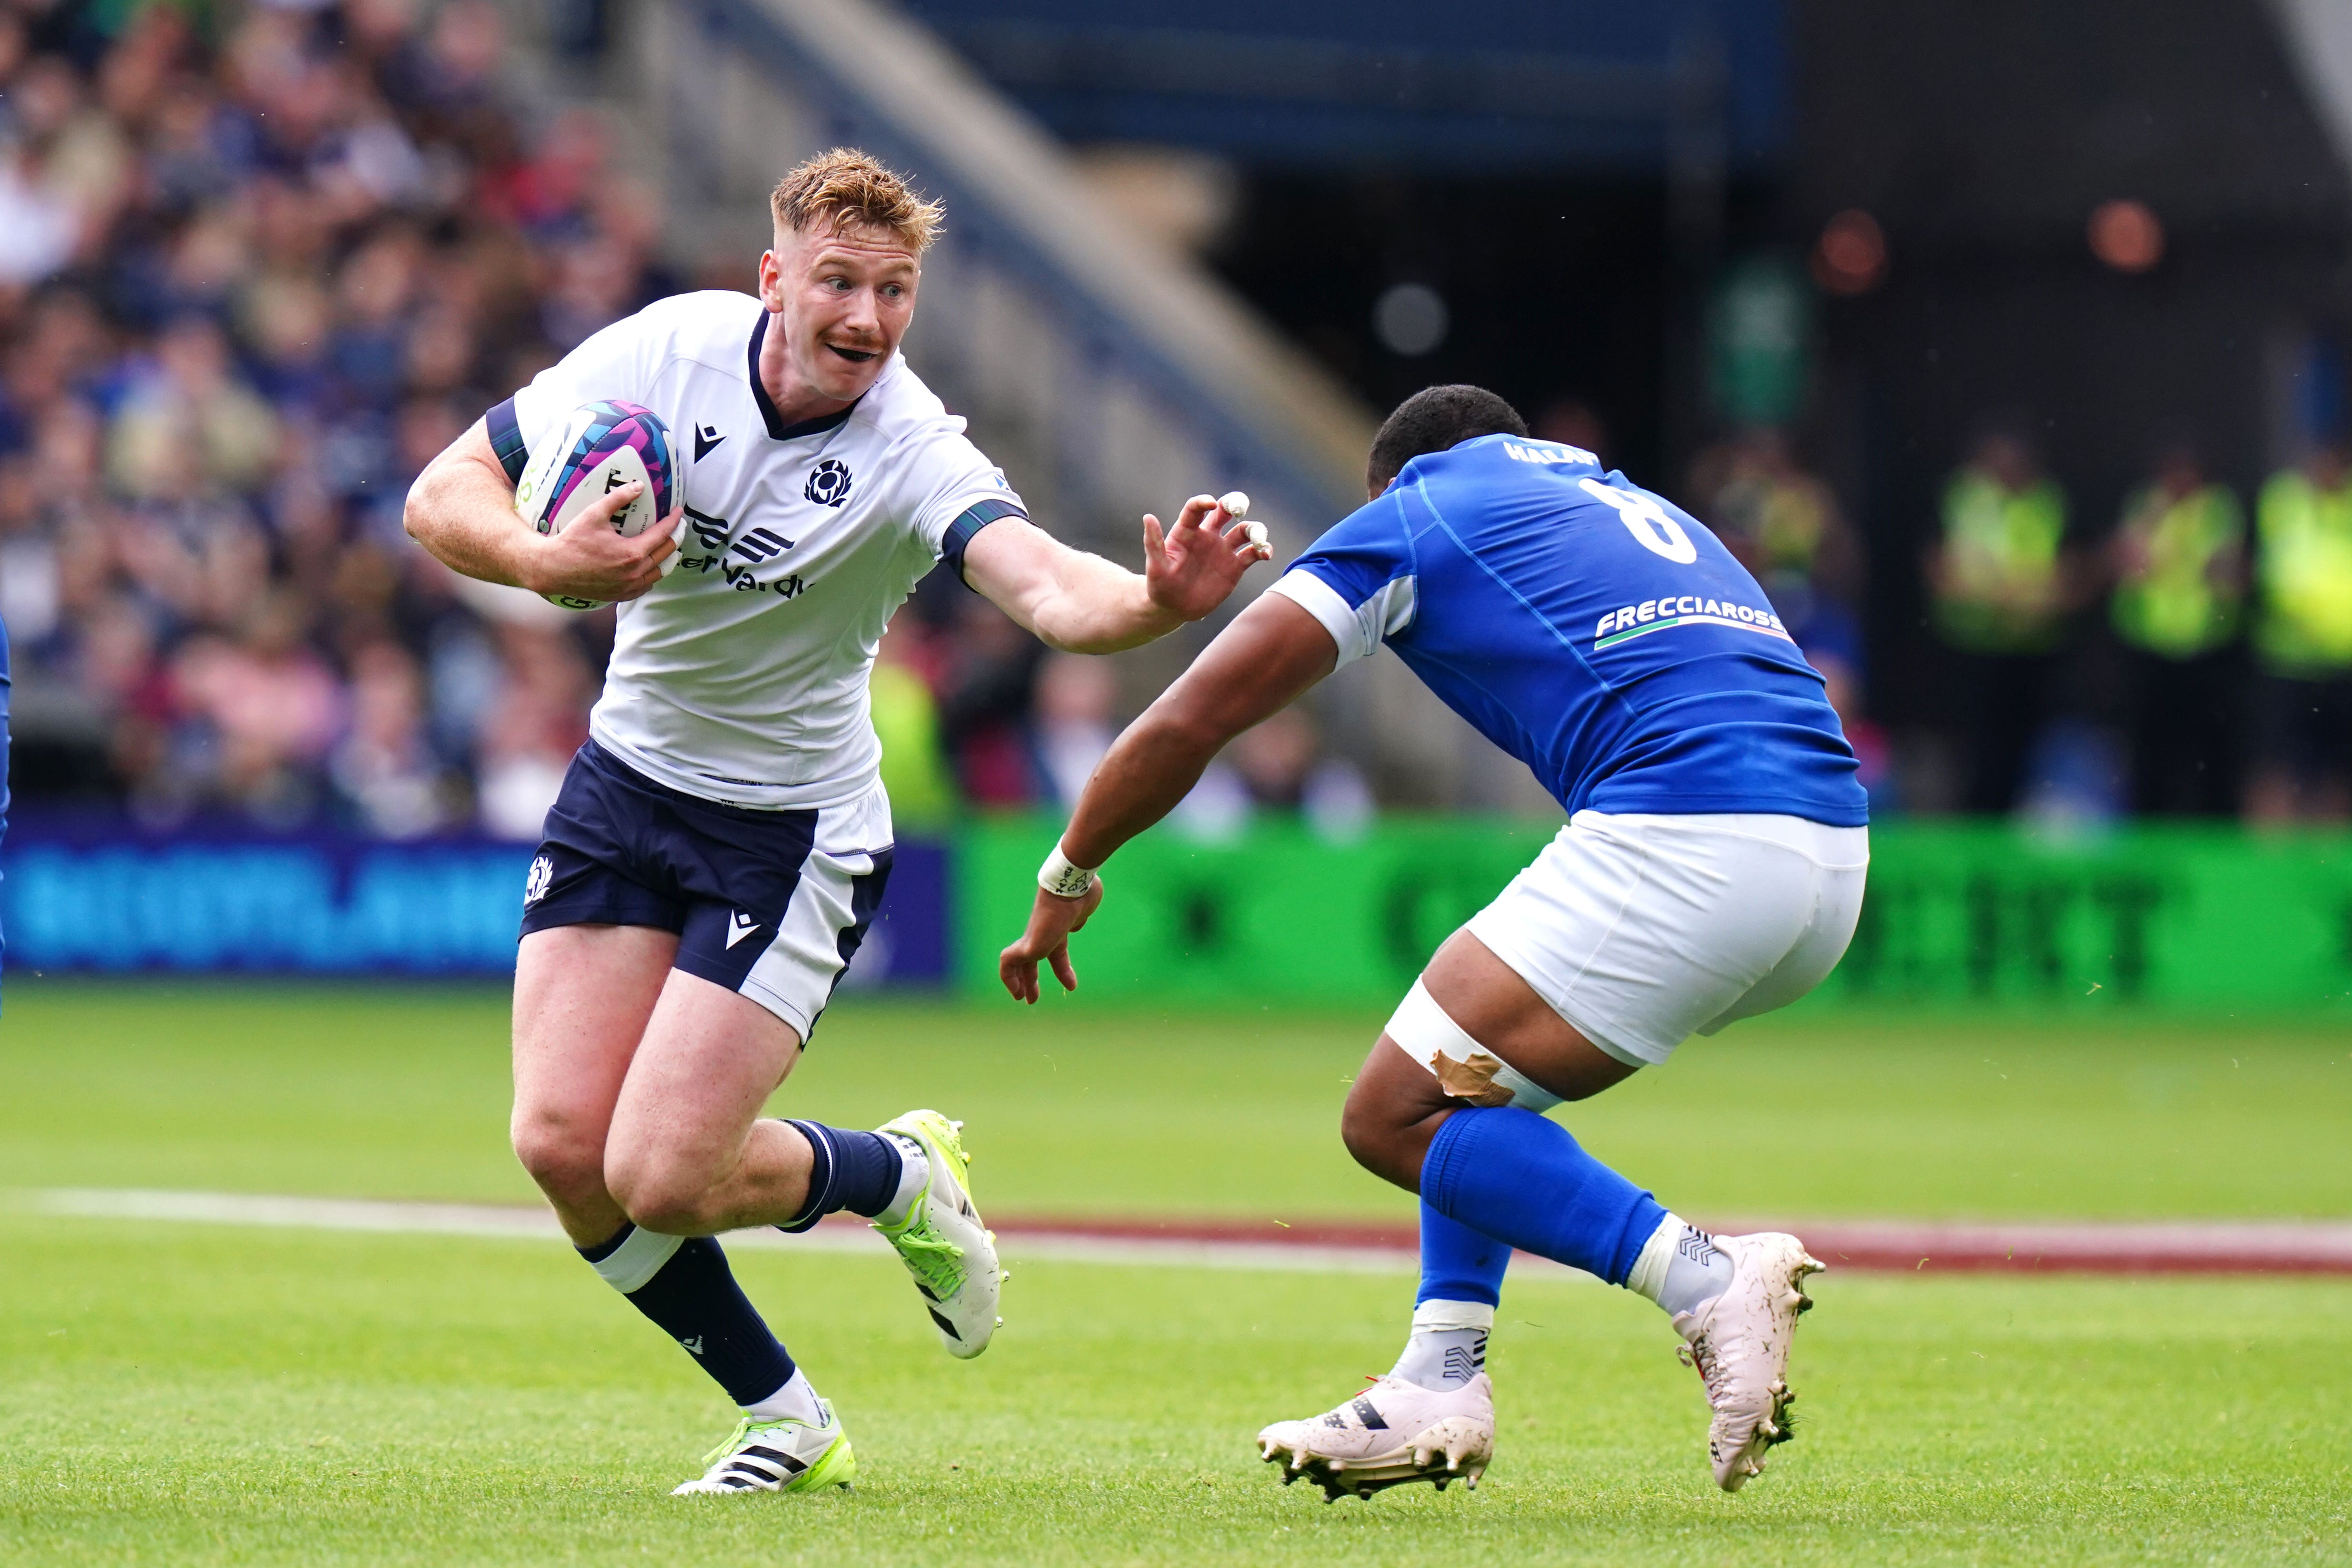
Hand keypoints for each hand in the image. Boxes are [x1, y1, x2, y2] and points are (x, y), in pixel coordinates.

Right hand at [523, 482, 681, 602]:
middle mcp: (635, 573)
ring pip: (659, 573)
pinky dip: (652, 576)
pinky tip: (651, 569)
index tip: (679, 513)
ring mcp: (629, 587)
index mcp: (633, 553)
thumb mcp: (594, 514)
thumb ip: (618, 498)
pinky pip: (645, 587)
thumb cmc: (572, 541)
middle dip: (675, 538)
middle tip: (678, 527)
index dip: (673, 522)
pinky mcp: (620, 595)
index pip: (663, 535)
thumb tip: (639, 486)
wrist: (553, 569)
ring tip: (669, 548)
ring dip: (666, 559)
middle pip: (666, 554)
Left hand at [998, 878, 1106, 1003]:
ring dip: (1018, 982)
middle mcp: (1044, 933)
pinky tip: (1016, 991)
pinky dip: (1009, 977)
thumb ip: (1079, 918)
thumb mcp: (1085, 909)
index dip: (1062, 970)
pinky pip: (1009, 962)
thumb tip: (1075, 924)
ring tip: (1021, 998)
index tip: (1071, 985)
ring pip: (1018, 962)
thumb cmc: (1082, 892)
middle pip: (1032, 959)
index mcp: (1059, 928)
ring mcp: (1034, 936)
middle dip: (1031, 979)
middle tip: (1032, 998)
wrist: (1071, 884)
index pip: (1055, 952)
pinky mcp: (1027, 943)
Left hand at [1142, 494, 1272, 622]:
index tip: (1211, 503)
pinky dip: (1263, 550)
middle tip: (1240, 509)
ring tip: (1258, 540)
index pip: (1196, 508)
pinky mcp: (1235, 566)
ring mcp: (1223, 550)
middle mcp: (1207, 536)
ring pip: (1244, 531)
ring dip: (1255, 530)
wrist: (1175, 608)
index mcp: (1187, 531)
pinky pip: (1253, 553)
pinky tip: (1266, 553)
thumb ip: (1153, 542)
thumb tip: (1147, 517)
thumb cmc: (1161, 586)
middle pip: (1224, 512)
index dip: (1203, 501)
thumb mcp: (1155, 567)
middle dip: (1234, 504)